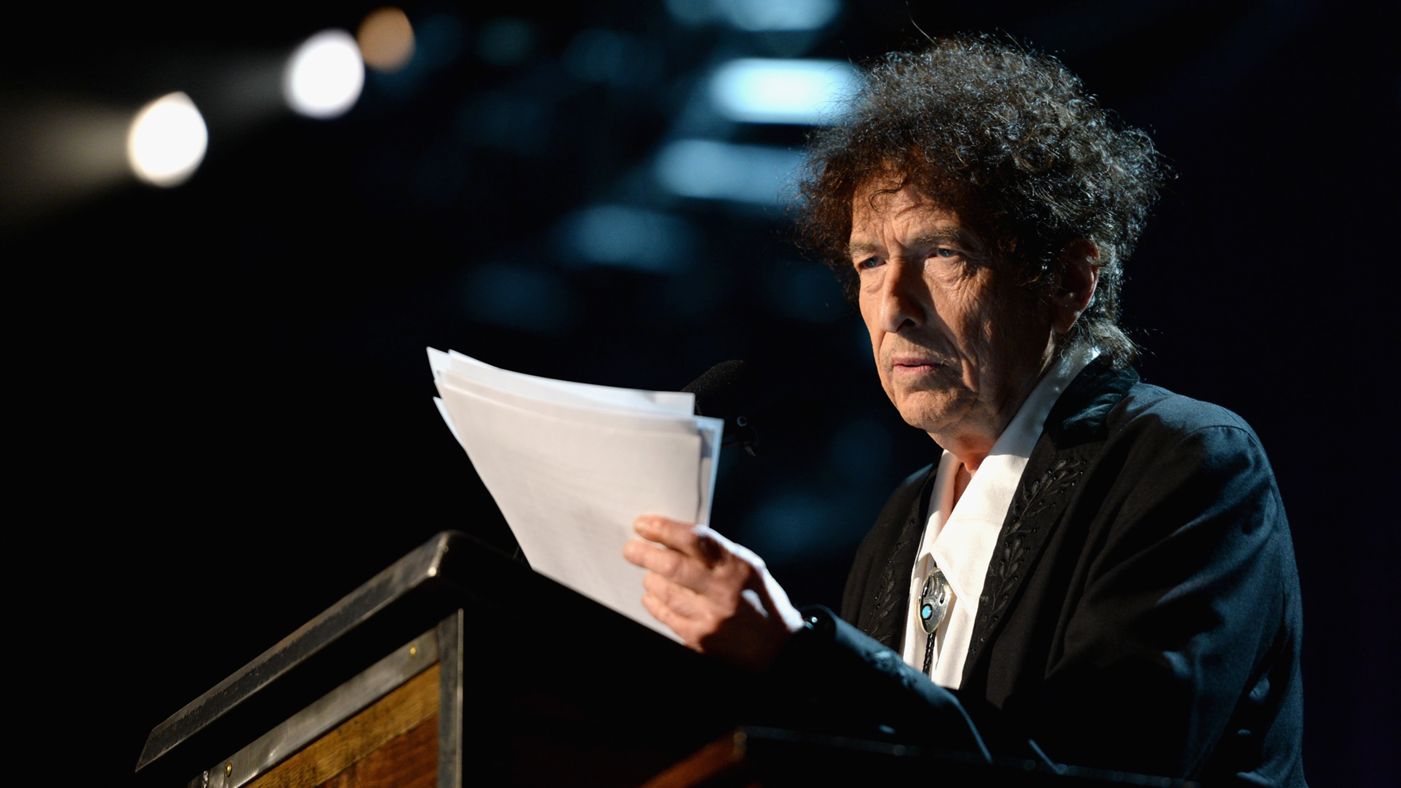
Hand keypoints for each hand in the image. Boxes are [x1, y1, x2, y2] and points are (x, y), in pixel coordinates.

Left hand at [622, 515, 803, 670]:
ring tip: (652, 574)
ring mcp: (708, 617)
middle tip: (631, 549)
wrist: (777, 649)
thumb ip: (716, 553)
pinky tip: (655, 595)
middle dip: (643, 553)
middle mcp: (722, 590)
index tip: (643, 525)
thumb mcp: (749, 567)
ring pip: (663, 590)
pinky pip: (664, 614)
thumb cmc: (761, 602)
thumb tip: (673, 539)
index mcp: (736, 566)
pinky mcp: (697, 638)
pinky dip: (654, 601)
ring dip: (651, 578)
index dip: (662, 528)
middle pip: (671, 565)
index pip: (693, 539)